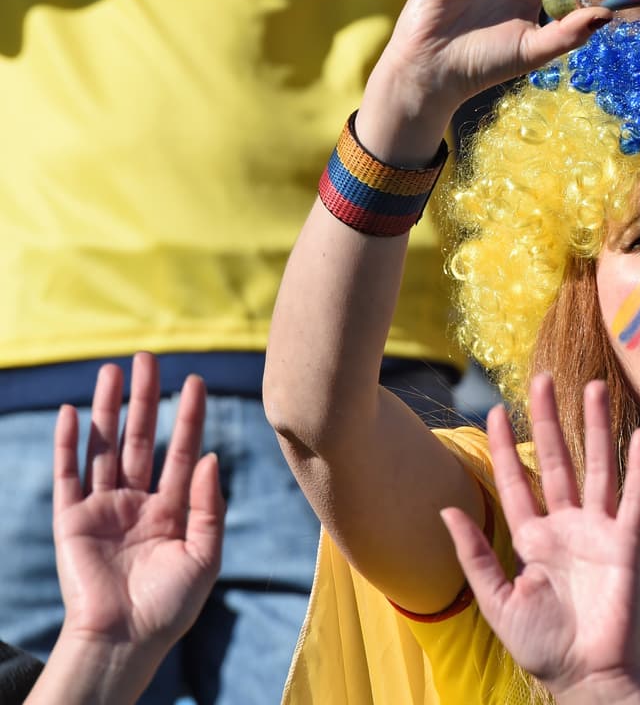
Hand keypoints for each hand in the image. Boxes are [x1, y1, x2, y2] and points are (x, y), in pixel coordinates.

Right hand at [51, 353, 224, 654]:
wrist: (126, 640)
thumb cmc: (170, 605)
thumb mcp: (205, 555)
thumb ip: (210, 505)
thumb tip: (212, 456)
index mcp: (174, 509)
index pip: (183, 451)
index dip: (188, 416)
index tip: (195, 380)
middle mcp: (138, 502)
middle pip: (141, 438)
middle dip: (145, 399)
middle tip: (148, 358)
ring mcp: (104, 508)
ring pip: (105, 447)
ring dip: (108, 408)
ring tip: (112, 370)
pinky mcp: (72, 520)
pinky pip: (69, 474)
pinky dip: (70, 443)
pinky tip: (75, 411)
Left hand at [440, 374, 639, 701]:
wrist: (587, 676)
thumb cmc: (543, 646)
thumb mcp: (498, 601)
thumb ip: (474, 555)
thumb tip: (446, 509)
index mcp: (533, 539)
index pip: (517, 481)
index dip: (506, 447)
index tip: (496, 411)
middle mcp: (566, 527)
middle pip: (556, 461)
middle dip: (548, 420)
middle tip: (542, 379)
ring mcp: (598, 532)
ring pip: (595, 467)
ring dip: (595, 428)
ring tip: (591, 388)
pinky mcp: (626, 543)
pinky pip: (634, 498)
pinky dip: (638, 467)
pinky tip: (638, 436)